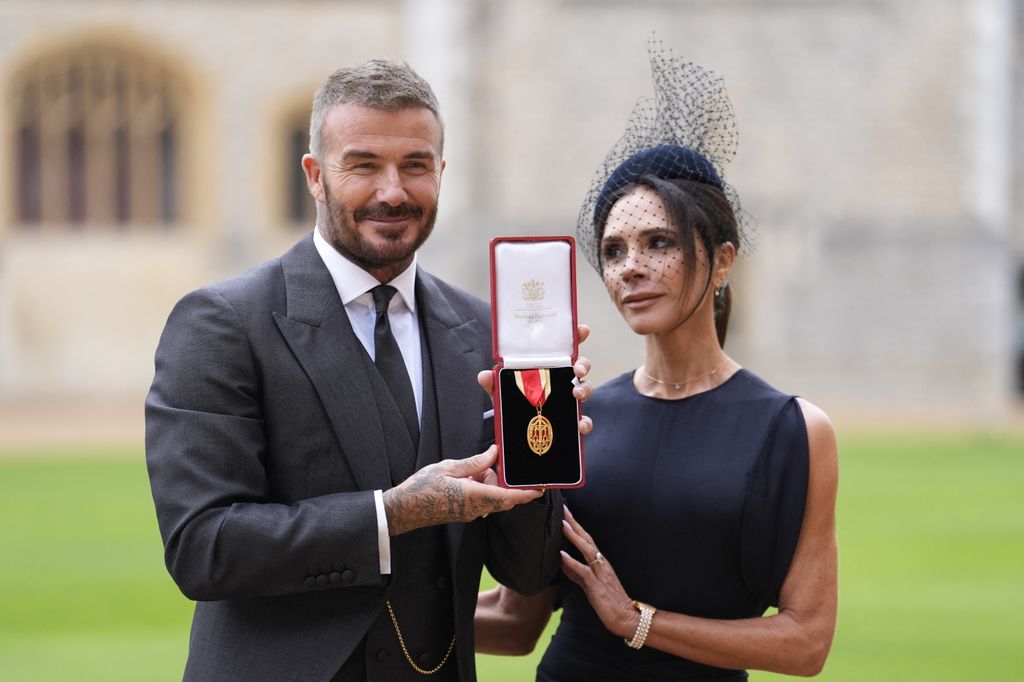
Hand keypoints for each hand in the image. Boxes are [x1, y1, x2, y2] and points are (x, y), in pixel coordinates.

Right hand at [382, 446, 543, 534]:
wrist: (404, 509)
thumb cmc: (421, 488)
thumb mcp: (448, 468)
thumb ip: (474, 462)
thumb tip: (494, 454)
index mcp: (474, 496)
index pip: (508, 497)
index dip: (526, 494)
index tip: (541, 488)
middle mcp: (476, 508)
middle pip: (503, 496)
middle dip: (502, 480)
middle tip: (492, 463)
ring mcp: (470, 513)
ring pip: (492, 497)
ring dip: (489, 483)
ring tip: (470, 469)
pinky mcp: (465, 513)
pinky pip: (482, 501)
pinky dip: (480, 487)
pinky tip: (467, 477)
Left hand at [477, 323, 593, 435]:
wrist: (514, 427)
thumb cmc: (514, 400)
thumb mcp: (502, 390)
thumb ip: (494, 383)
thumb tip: (484, 375)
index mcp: (549, 366)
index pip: (565, 347)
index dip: (576, 336)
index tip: (582, 330)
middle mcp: (562, 379)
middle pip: (581, 366)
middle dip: (583, 364)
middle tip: (577, 369)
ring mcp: (569, 398)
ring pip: (585, 389)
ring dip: (585, 389)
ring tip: (576, 394)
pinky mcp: (570, 419)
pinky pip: (583, 419)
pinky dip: (585, 422)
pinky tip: (580, 425)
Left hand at [559, 505, 638, 639]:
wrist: (625, 617)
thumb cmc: (608, 602)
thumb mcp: (589, 585)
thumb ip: (577, 573)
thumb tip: (563, 562)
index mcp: (600, 562)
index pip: (586, 539)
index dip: (576, 525)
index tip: (566, 512)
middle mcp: (601, 564)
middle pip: (587, 539)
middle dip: (575, 523)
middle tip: (563, 508)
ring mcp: (600, 573)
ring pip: (587, 550)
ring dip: (574, 537)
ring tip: (563, 524)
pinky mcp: (597, 586)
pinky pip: (584, 571)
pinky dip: (572, 562)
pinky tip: (562, 555)